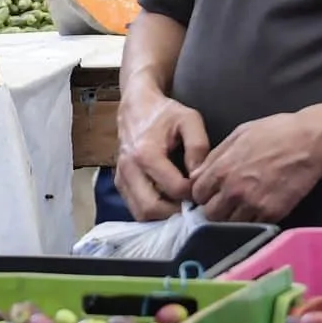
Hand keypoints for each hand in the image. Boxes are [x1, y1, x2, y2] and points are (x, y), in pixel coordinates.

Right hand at [114, 87, 209, 220]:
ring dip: (162, 215)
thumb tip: (201, 177)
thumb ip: (198, 147)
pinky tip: (167, 200)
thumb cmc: (165, 113)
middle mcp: (129, 168)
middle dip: (176, 212)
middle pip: (152, 209)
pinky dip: (152, 211)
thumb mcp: (190, 120)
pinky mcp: (119, 182)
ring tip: (180, 204)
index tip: (202, 187)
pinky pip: (135, 208)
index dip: (193, 193)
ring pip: (141, 214)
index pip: (175, 189)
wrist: (135, 106)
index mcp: (146, 153)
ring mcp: (121, 177)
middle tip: (192, 203)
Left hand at [189, 112, 321, 222]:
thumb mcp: (237, 135)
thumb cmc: (274, 132)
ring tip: (243, 207)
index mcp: (221, 170)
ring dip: (233, 217)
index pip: (197, 195)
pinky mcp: (273, 214)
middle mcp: (233, 191)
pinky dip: (254, 221)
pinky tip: (259, 209)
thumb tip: (197, 174)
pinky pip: (254, 226)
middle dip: (215, 208)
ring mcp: (253, 205)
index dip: (203, 193)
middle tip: (225, 202)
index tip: (211, 192)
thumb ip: (215, 157)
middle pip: (210, 214)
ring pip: (230, 224)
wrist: (310, 142)